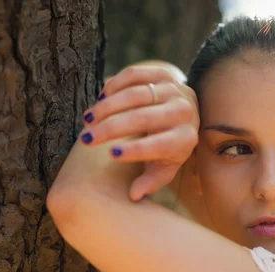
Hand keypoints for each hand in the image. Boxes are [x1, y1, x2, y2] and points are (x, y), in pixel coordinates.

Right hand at [80, 65, 199, 200]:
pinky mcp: (164, 73)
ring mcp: (174, 89)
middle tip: (86, 139)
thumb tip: (134, 196)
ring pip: (136, 95)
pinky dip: (115, 85)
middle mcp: (184, 112)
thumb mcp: (165, 167)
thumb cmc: (170, 146)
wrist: (188, 112)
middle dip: (111, 129)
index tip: (110, 155)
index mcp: (185, 139)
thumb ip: (151, 181)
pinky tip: (101, 98)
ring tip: (87, 120)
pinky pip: (135, 75)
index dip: (135, 150)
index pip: (160, 145)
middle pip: (143, 118)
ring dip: (107, 107)